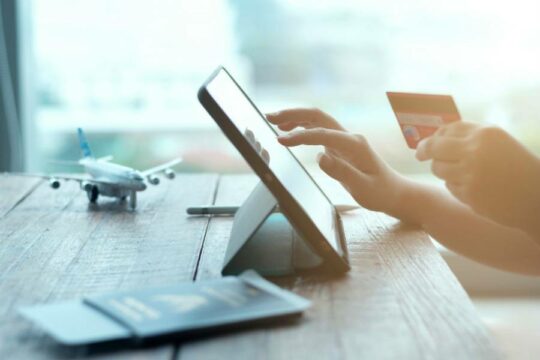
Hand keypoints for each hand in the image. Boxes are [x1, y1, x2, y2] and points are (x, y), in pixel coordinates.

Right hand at [267, 108, 413, 219]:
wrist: (394, 192)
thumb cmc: (380, 192)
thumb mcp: (362, 187)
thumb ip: (341, 172)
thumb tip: (319, 157)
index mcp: (354, 144)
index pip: (322, 133)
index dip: (300, 136)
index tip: (280, 141)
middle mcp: (349, 137)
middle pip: (318, 116)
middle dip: (293, 114)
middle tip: (269, 117)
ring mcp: (344, 140)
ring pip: (317, 120)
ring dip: (295, 117)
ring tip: (274, 121)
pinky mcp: (340, 146)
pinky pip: (319, 130)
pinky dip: (302, 127)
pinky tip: (289, 130)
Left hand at [416, 121, 539, 235]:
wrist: (537, 198)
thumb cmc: (518, 169)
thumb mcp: (499, 144)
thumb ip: (471, 138)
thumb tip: (435, 137)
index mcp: (485, 133)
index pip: (448, 129)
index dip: (436, 135)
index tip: (429, 141)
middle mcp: (475, 150)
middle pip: (435, 147)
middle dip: (424, 150)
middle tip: (419, 155)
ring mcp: (470, 173)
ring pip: (438, 168)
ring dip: (443, 171)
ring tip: (464, 175)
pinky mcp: (468, 194)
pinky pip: (449, 186)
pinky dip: (456, 187)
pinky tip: (475, 189)